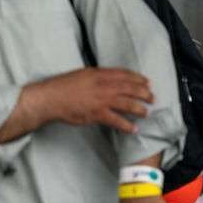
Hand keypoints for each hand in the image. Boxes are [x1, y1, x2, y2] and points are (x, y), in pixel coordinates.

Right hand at [39, 68, 153, 133]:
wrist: (50, 98)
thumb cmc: (63, 86)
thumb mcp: (82, 74)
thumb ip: (97, 76)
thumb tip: (109, 79)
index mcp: (99, 73)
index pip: (125, 74)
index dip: (138, 78)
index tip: (147, 82)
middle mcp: (103, 85)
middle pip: (130, 88)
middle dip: (144, 93)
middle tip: (152, 98)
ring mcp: (101, 100)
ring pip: (128, 103)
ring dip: (139, 108)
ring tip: (146, 112)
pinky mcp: (97, 114)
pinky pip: (117, 120)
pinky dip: (127, 125)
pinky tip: (133, 129)